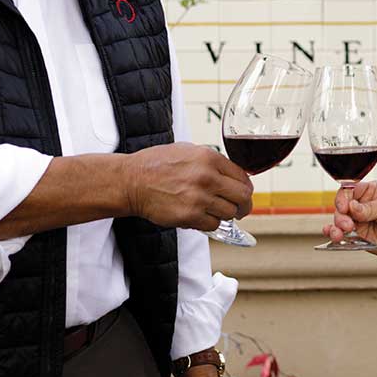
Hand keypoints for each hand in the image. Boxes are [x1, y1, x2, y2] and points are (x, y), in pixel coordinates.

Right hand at [125, 143, 252, 230]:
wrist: (131, 181)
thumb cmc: (156, 165)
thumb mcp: (187, 151)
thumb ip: (212, 161)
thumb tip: (233, 174)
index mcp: (209, 158)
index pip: (243, 177)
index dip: (245, 188)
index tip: (243, 194)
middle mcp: (207, 177)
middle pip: (243, 197)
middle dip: (243, 205)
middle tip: (240, 209)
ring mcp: (198, 198)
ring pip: (229, 213)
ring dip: (224, 215)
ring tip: (212, 210)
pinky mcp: (189, 215)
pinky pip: (213, 225)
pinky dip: (209, 223)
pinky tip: (199, 216)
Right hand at [319, 180, 376, 273]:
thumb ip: (368, 208)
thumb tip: (351, 207)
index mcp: (371, 190)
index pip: (349, 189)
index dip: (343, 198)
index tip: (344, 207)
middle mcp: (362, 204)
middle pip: (342, 206)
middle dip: (341, 215)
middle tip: (348, 225)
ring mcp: (359, 220)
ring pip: (339, 220)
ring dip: (336, 227)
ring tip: (340, 234)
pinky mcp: (358, 236)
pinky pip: (341, 234)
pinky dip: (334, 234)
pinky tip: (332, 236)